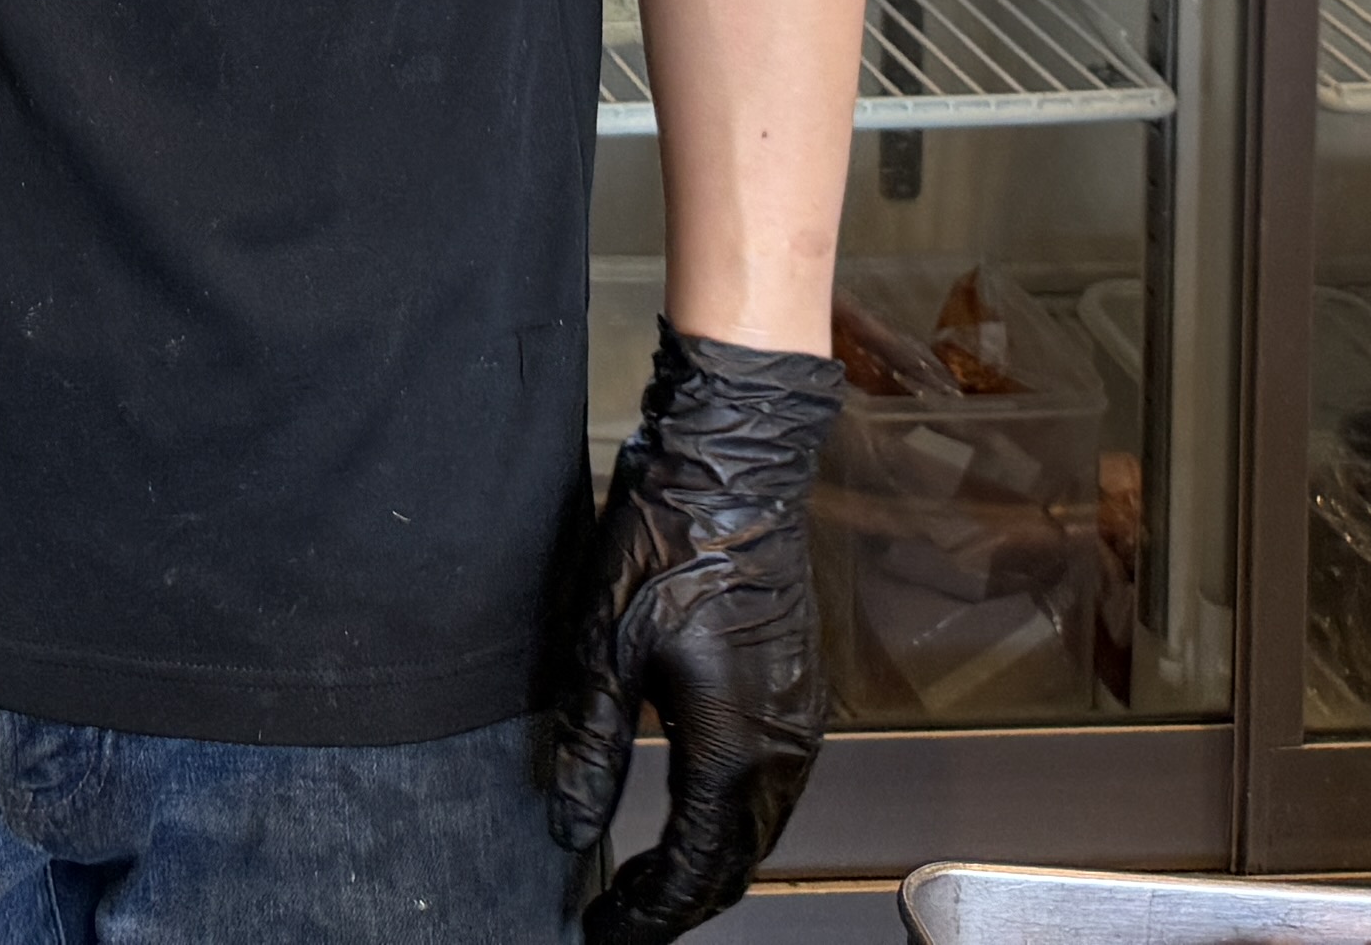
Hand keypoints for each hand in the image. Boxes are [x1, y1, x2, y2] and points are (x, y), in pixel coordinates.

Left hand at [542, 327, 843, 944]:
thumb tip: (568, 825)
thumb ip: (590, 749)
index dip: (650, 913)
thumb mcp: (602, 651)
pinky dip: (738, 827)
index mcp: (731, 747)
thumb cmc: (666, 546)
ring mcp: (801, 721)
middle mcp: (782, 747)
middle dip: (681, 904)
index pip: (693, 866)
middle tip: (625, 923)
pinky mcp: (802, 694)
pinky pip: (777, 792)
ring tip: (656, 887)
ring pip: (763, 832)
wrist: (733, 472)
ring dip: (713, 868)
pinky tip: (702, 821)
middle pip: (737, 863)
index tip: (608, 934)